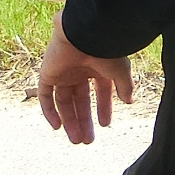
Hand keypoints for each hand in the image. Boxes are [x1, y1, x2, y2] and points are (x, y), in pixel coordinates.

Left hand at [37, 15, 132, 144]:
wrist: (86, 33)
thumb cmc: (106, 49)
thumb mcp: (120, 72)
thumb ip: (125, 87)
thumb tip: (129, 102)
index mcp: (98, 67)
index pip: (100, 92)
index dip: (103, 108)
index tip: (105, 125)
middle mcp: (80, 70)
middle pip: (80, 100)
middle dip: (84, 120)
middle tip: (87, 140)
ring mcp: (63, 72)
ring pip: (63, 101)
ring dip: (69, 120)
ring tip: (76, 140)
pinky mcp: (48, 73)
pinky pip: (45, 95)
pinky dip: (49, 111)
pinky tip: (57, 127)